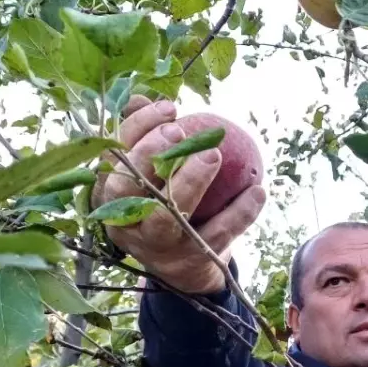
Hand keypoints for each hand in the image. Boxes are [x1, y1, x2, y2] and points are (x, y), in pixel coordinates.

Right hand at [92, 95, 265, 294]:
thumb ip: (145, 138)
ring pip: (166, 217)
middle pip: (127, 190)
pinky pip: (216, 234)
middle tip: (181, 133)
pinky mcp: (190, 261)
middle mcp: (127, 223)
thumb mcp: (150, 174)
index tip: (169, 108)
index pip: (113, 157)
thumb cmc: (164, 203)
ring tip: (213, 155)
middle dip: (151, 157)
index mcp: (110, 195)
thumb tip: (140, 98)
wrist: (185, 268)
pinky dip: (239, 213)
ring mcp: (158, 246)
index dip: (138, 129)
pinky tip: (257, 190)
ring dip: (190, 184)